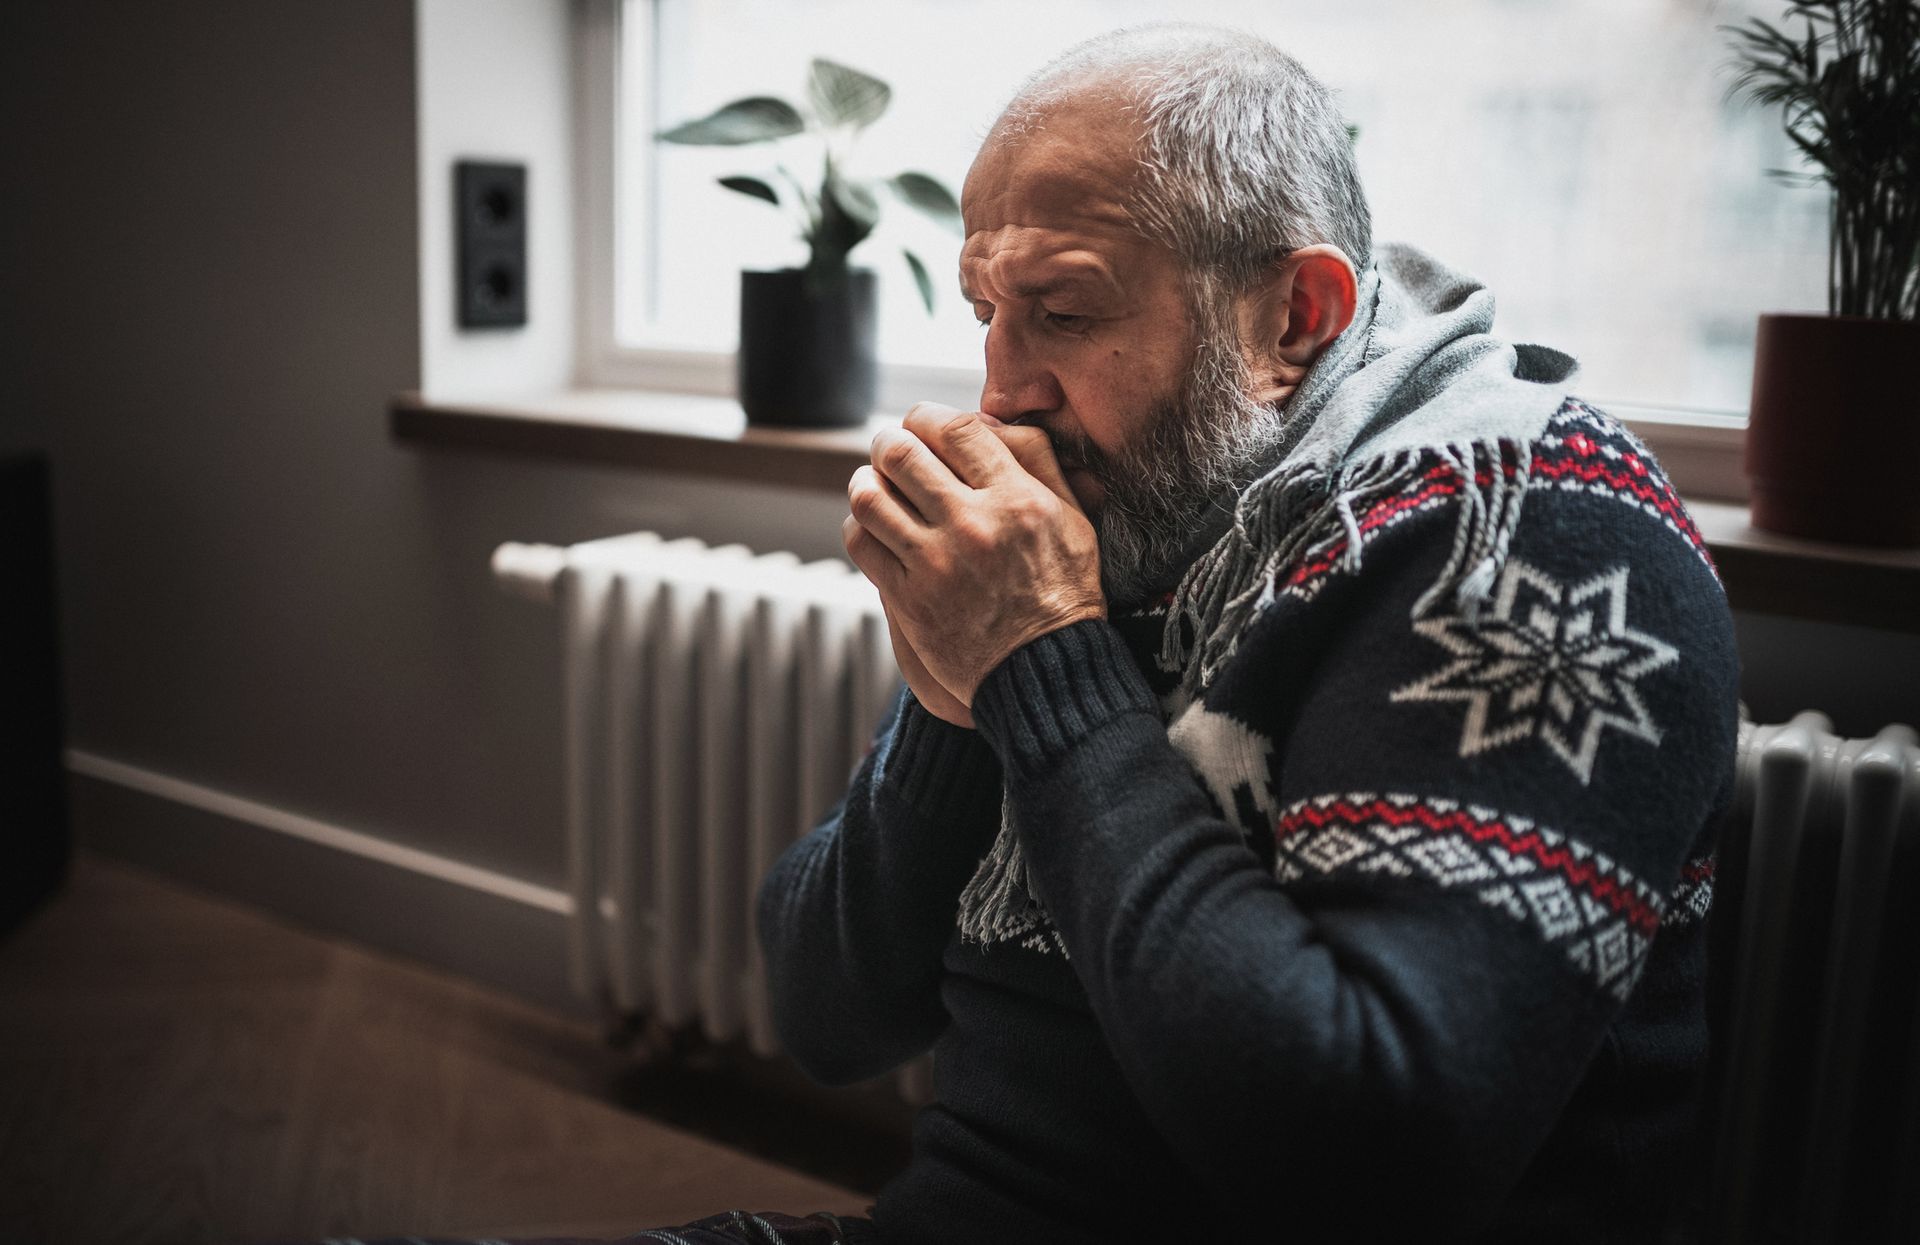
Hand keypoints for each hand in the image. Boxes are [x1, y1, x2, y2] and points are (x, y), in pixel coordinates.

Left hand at [842, 402, 1104, 708]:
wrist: (1045, 670)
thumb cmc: (1063, 591)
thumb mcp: (1074, 519)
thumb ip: (1039, 463)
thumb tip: (993, 420)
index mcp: (1017, 499)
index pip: (955, 429)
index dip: (927, 415)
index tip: (920, 421)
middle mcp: (974, 525)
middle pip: (903, 454)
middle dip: (889, 442)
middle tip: (890, 446)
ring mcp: (937, 563)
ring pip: (870, 496)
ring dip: (865, 479)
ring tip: (873, 480)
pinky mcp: (910, 598)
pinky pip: (862, 542)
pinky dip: (859, 524)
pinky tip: (872, 524)